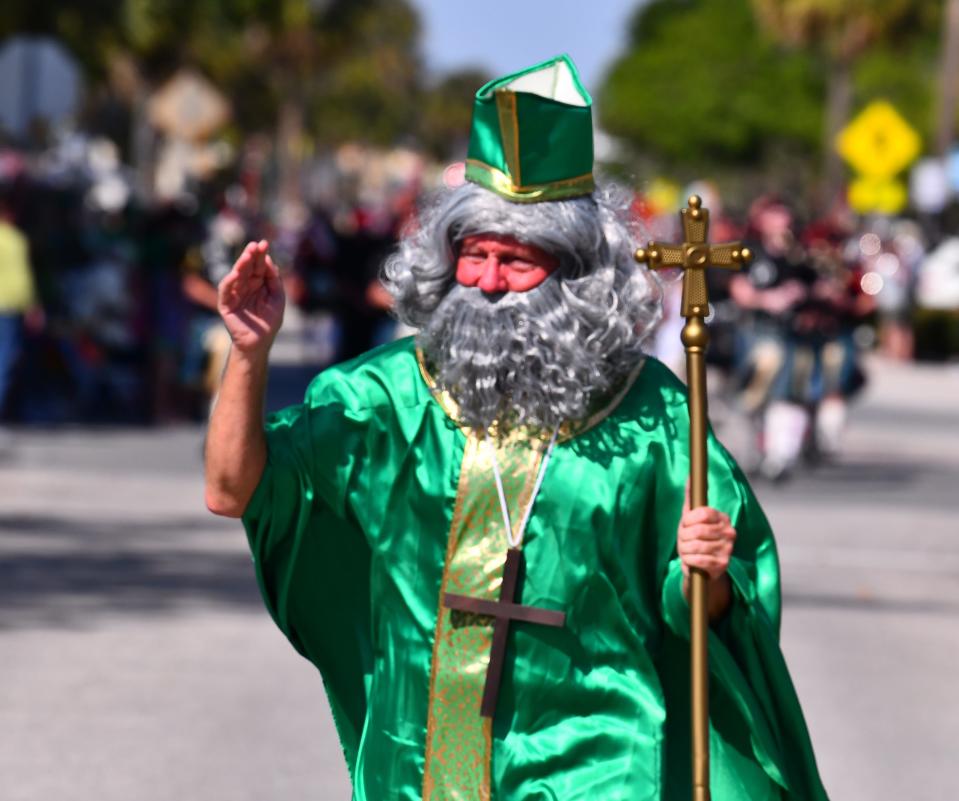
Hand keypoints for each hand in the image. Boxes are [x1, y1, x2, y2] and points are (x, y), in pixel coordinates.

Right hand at [218, 240, 284, 355]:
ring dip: (241, 265)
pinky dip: (229, 282)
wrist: (260, 342)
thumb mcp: (277, 298)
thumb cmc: (269, 322)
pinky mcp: (226, 304)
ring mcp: (235, 294)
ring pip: (236, 275)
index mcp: (257, 283)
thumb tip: (269, 260)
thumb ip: (274, 280)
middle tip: (255, 245)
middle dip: (251, 256)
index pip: (258, 266)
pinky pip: (226, 290)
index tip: (264, 243)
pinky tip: (236, 274)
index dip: (261, 255)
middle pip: (247, 267)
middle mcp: (245, 286)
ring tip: (247, 255)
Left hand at [677, 486, 735, 580]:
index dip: (689, 519)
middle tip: (683, 540)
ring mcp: (728, 549)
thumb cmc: (694, 537)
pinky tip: (689, 560)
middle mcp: (729, 532)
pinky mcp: (723, 564)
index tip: (685, 524)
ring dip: (685, 550)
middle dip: (683, 537)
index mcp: (722, 518)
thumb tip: (690, 476)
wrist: (701, 566)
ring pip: (697, 546)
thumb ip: (691, 496)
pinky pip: (700, 560)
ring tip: (686, 551)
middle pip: (698, 530)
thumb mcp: (690, 517)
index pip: (704, 513)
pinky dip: (689, 561)